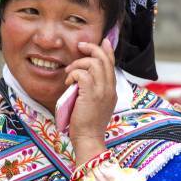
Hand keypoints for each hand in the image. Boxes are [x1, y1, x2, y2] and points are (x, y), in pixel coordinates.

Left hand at [64, 38, 116, 163]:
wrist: (88, 139)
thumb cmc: (87, 125)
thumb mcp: (95, 104)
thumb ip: (94, 90)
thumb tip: (83, 77)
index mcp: (111, 90)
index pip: (112, 64)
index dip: (107, 50)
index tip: (102, 41)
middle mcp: (109, 88)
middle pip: (104, 59)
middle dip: (91, 49)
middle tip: (80, 47)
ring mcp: (102, 91)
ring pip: (94, 63)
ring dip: (78, 64)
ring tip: (70, 73)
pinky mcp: (91, 94)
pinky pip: (82, 74)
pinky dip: (73, 75)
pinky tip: (68, 83)